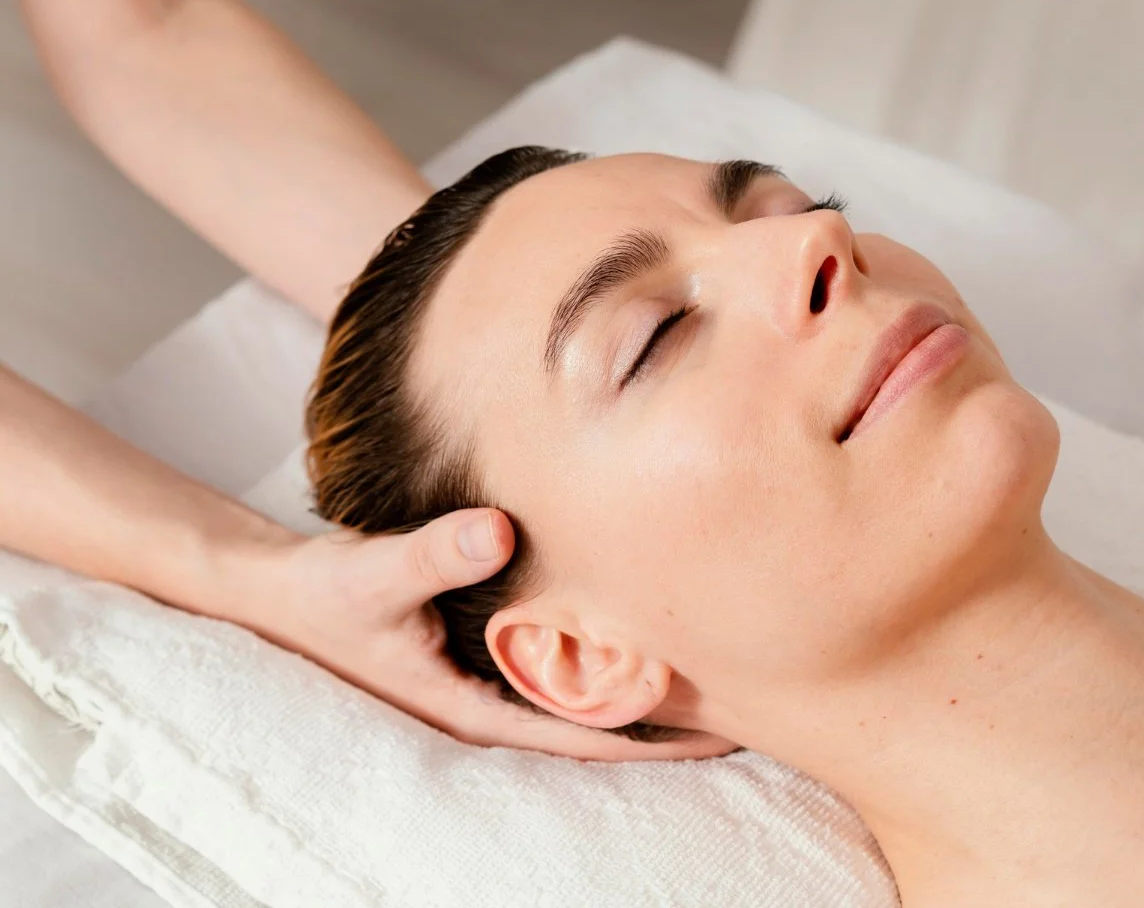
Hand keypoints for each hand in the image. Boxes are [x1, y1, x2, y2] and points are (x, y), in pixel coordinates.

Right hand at [234, 508, 738, 760]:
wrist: (273, 590)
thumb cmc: (319, 593)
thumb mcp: (373, 575)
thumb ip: (432, 554)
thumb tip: (498, 529)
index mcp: (469, 710)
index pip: (580, 737)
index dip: (652, 736)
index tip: (720, 731)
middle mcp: (485, 705)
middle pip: (593, 724)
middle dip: (665, 718)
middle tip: (746, 701)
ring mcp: (482, 684)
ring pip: (578, 697)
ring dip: (638, 687)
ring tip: (712, 666)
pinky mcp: (478, 655)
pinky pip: (554, 666)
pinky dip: (600, 657)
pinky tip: (637, 632)